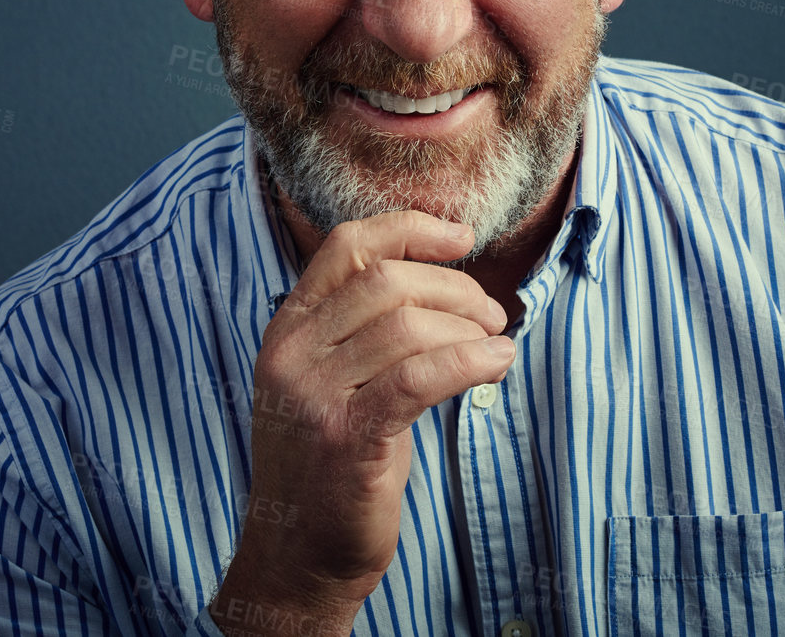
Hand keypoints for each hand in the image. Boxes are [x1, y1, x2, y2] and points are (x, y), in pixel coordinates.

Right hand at [208, 211, 514, 633]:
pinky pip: (420, 376)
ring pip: (409, 326)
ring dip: (470, 329)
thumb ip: (362, 329)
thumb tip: (442, 277)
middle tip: (492, 315)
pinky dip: (471, 361)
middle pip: (388, 281)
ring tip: (496, 346)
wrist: (298, 555)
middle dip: (455, 289)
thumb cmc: (331, 464)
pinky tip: (497, 364)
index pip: (346, 246)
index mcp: (287, 329)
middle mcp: (292, 354)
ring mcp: (313, 395)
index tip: (462, 238)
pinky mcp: (347, 438)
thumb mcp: (330, 381)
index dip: (410, 230)